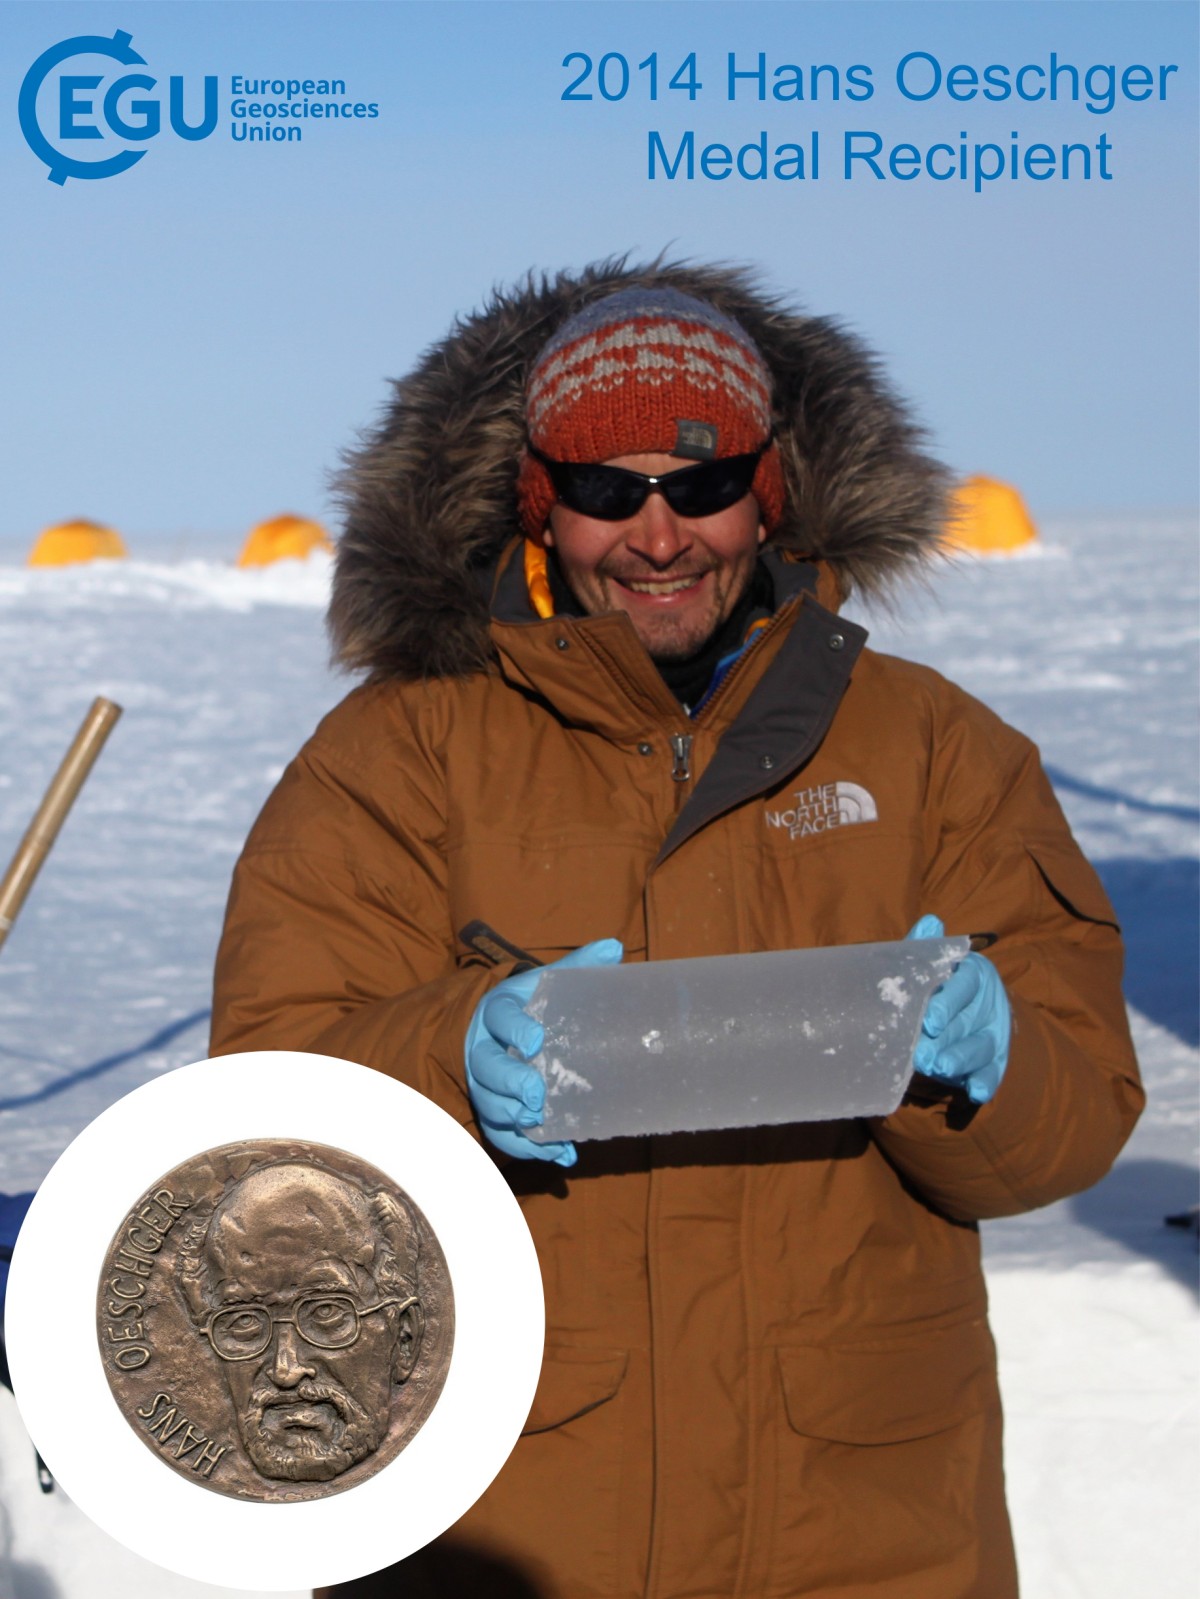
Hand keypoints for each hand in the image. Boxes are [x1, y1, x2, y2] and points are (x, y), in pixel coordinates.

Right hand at [465, 938, 623, 1165]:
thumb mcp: (545, 983)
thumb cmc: (527, 1006)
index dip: (514, 1029)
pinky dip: (528, 1149)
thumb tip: (615, 947)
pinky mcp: (491, 1111)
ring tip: (540, 1125)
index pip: (499, 1017)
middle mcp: (483, 1049)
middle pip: (487, 1069)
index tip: (536, 1041)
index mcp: (497, 1011)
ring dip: (513, 1120)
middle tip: (535, 1096)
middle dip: (510, 1084)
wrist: (493, 1030)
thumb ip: (576, 967)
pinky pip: (501, 1135)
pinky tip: (560, 1155)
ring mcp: (483, 1084)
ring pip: (489, 1106)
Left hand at [906, 915, 1010, 1103]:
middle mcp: (988, 1003)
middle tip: (925, 1055)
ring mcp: (992, 1033)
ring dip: (962, 1060)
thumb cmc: (931, 982)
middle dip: (947, 1040)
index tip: (929, 1020)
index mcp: (974, 974)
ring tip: (940, 1069)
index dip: (948, 1003)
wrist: (948, 1010)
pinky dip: (986, 1083)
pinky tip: (976, 1092)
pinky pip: (992, 1072)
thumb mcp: (927, 965)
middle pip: (969, 1022)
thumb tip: (931, 923)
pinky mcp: (993, 1060)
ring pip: (981, 1048)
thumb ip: (925, 948)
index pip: (965, 986)